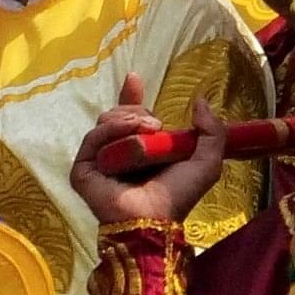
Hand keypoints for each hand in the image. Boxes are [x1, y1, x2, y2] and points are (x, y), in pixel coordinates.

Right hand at [70, 75, 228, 227]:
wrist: (156, 216)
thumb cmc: (180, 193)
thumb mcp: (208, 158)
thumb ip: (212, 129)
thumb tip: (200, 99)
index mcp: (144, 149)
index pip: (132, 116)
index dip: (131, 96)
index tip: (134, 77)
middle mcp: (120, 153)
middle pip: (119, 114)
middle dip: (137, 110)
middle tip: (155, 123)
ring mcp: (100, 160)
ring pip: (106, 121)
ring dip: (128, 120)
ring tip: (146, 129)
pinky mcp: (83, 168)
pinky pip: (93, 137)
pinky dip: (111, 130)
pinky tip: (126, 132)